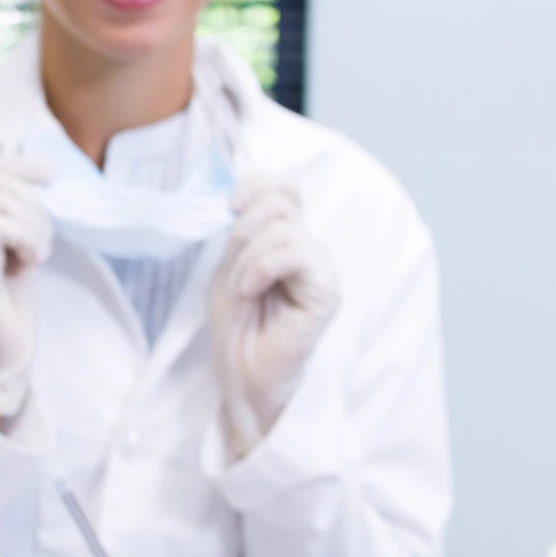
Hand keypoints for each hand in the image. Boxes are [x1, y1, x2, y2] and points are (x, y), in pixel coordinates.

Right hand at [0, 156, 54, 419]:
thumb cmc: (11, 304)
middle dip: (33, 206)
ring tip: (34, 257)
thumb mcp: (18, 246)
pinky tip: (24, 265)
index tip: (51, 172)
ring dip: (33, 226)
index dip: (18, 165)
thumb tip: (43, 170)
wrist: (2, 353)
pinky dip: (26, 240)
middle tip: (41, 244)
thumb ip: (18, 212)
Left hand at [209, 177, 340, 457]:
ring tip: (243, 290)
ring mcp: (321, 268)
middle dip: (242, 231)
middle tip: (234, 269)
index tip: (229, 209)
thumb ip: (240, 231)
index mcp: (287, 237)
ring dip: (247, 259)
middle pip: (278, 202)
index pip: (285, 187)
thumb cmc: (236, 321)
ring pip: (282, 230)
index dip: (255, 187)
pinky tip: (252, 292)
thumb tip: (242, 197)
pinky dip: (260, 269)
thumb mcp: (228, 264)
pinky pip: (293, 254)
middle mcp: (309, 247)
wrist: (240, 370)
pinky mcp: (327, 291)